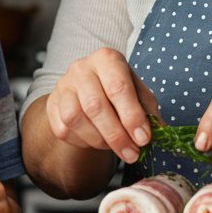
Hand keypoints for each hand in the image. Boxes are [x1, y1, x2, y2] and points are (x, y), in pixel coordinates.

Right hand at [44, 48, 159, 164]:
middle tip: (132, 154)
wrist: (87, 89)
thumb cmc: (117, 88)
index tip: (143, 139)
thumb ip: (148, 110)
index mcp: (107, 58)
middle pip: (95, 106)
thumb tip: (160, 131)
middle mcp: (81, 68)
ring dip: (99, 140)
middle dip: (117, 136)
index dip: (132, 116)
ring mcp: (63, 86)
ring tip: (115, 146)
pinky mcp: (51, 104)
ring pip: (76, 119)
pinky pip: (63, 130)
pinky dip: (83, 141)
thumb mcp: (137, 92)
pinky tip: (96, 140)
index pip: (118, 87)